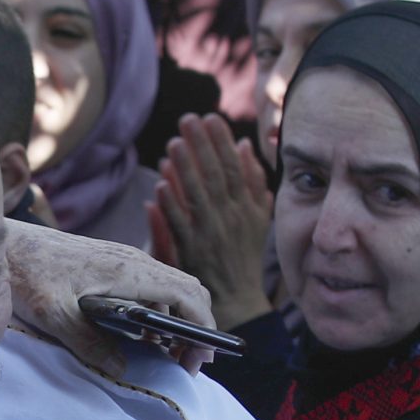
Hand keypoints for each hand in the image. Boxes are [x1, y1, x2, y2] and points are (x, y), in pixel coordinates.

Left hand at [3, 218, 216, 372]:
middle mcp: (133, 261)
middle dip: (197, 327)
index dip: (202, 328)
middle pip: (188, 290)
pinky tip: (143, 337)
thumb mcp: (55, 316)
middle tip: (188, 364)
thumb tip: (122, 369)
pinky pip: (150, 288)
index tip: (200, 359)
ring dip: (178, 321)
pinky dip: (159, 312)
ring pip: (170, 288)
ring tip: (169, 356)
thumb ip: (90, 344)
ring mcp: (124, 261)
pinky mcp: (111, 265)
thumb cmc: (26, 273)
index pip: (186, 295)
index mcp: (128, 270)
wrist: (4, 245)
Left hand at [150, 114, 273, 328]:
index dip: (222, 142)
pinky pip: (180, 227)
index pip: (234, 168)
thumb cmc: (245, 256)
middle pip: (215, 177)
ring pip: (197, 198)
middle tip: (188, 120)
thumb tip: (245, 145)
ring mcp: (210, 237)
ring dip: (185, 171)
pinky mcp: (191, 254)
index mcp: (247, 208)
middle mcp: (230, 220)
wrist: (238, 301)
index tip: (211, 118)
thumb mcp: (259, 217)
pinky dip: (170, 207)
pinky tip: (160, 186)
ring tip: (173, 144)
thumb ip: (253, 180)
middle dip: (201, 147)